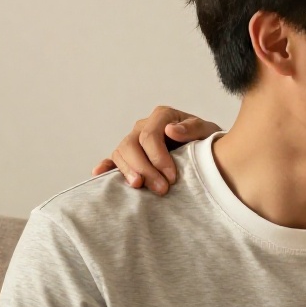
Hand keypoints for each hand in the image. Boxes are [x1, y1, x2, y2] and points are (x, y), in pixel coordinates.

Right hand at [90, 106, 221, 194]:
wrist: (206, 152)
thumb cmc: (206, 140)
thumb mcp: (207, 131)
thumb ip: (193, 128)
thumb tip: (172, 130)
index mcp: (162, 117)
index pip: (150, 136)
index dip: (158, 158)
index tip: (172, 177)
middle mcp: (143, 126)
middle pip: (131, 145)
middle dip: (145, 168)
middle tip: (161, 189)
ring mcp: (133, 140)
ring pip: (120, 153)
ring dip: (128, 172)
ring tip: (139, 187)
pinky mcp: (129, 156)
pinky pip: (113, 159)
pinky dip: (105, 166)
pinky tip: (98, 174)